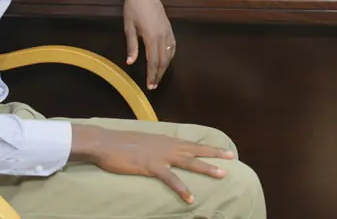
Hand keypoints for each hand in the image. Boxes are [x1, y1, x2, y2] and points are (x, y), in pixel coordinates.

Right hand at [71, 125, 233, 202]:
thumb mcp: (142, 142)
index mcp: (165, 140)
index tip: (221, 148)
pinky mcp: (151, 166)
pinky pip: (170, 179)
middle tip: (231, 157)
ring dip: (206, 168)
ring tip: (222, 175)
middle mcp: (167, 145)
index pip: (190, 143)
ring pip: (189, 162)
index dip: (206, 146)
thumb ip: (154, 146)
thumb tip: (160, 150)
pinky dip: (182, 188)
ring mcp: (160, 156)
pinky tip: (191, 197)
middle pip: (195, 149)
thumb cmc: (120, 143)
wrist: (105, 142)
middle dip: (214, 153)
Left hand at [107, 0, 173, 88]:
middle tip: (154, 85)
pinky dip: (171, 55)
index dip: (152, 74)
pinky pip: (173, 45)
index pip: (153, 61)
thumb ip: (131, 46)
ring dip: (165, 67)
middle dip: (159, 74)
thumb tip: (130, 63)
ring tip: (159, 76)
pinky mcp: (169, 27)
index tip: (149, 85)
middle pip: (163, 60)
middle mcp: (162, 36)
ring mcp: (168, 31)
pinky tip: (167, 60)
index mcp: (151, 37)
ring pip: (169, 54)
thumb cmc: (132, 10)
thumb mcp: (129, 28)